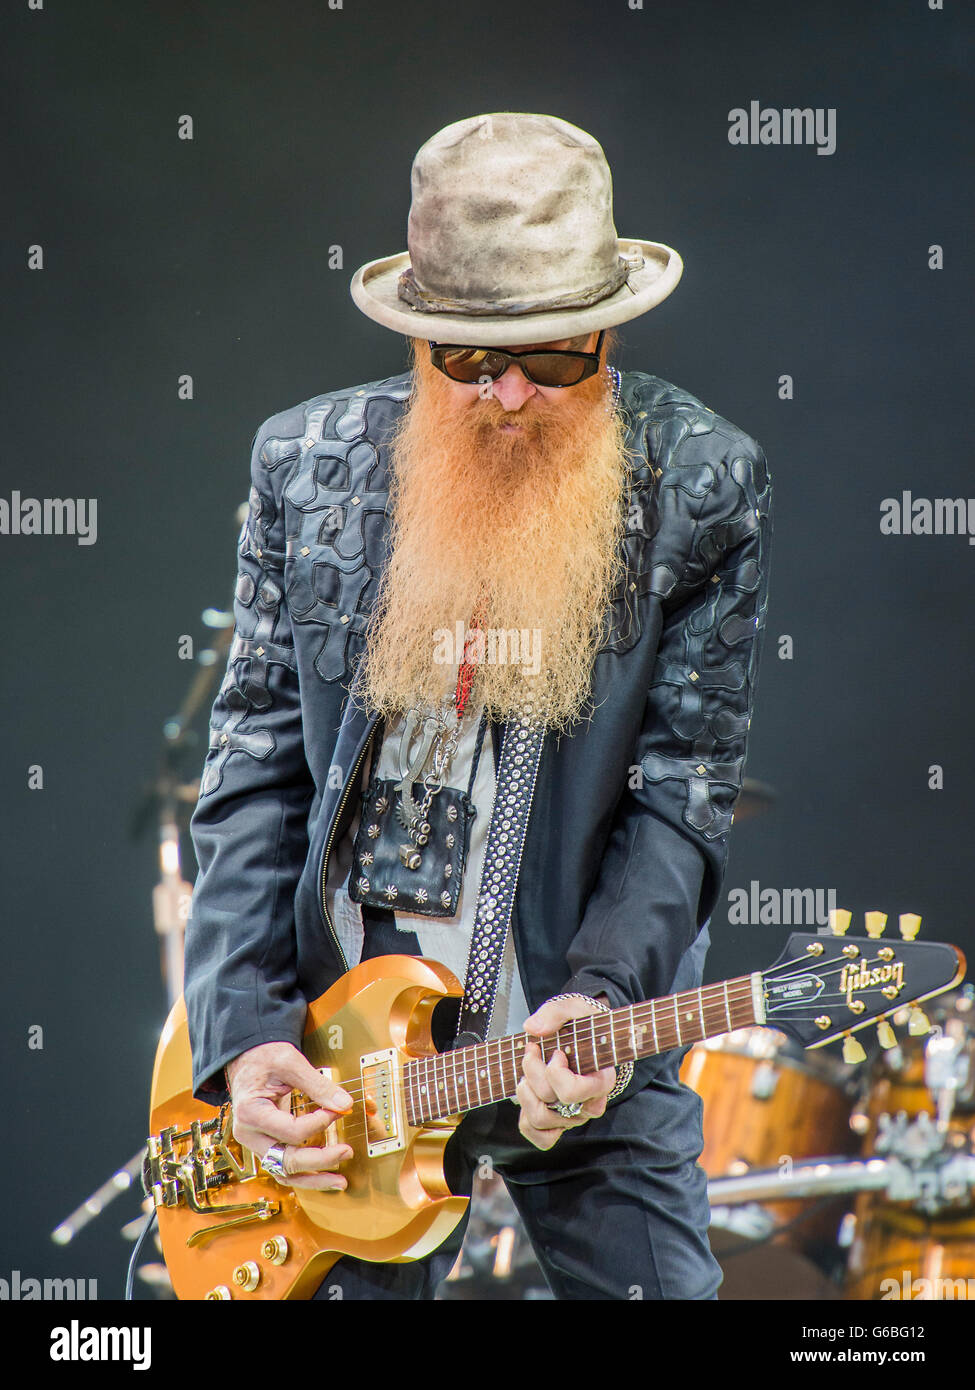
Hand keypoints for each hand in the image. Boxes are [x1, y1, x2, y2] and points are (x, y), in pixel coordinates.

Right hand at [225, 1041, 353, 1190]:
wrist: (248, 1059)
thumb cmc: (264, 1058)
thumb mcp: (290, 1063)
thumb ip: (317, 1085)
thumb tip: (344, 1104)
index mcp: (251, 1112)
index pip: (292, 1131)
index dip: (320, 1123)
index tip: (337, 1110)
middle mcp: (249, 1133)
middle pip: (287, 1160)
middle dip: (321, 1159)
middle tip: (346, 1151)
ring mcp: (255, 1143)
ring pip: (284, 1172)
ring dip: (313, 1179)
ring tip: (339, 1181)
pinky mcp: (265, 1145)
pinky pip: (284, 1167)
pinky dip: (305, 1174)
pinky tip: (324, 1176)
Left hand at [515, 995, 617, 1150]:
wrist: (583, 1036)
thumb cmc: (584, 1026)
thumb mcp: (575, 1008)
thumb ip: (556, 1012)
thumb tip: (532, 1028)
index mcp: (601, 1080)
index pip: (573, 1092)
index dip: (555, 1073)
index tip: (556, 1052)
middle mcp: (588, 1104)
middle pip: (553, 1102)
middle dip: (533, 1071)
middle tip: (533, 1050)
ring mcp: (573, 1116)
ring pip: (541, 1119)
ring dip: (525, 1093)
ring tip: (526, 1072)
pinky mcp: (558, 1122)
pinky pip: (540, 1136)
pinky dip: (526, 1119)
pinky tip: (528, 1094)